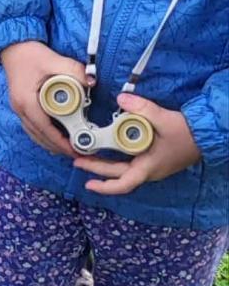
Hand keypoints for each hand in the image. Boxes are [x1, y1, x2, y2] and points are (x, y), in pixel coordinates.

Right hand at [0, 41, 87, 156]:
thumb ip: (74, 70)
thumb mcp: (54, 60)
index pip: (45, 129)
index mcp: (26, 102)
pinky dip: (44, 136)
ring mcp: (18, 109)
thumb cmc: (30, 54)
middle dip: (58, 148)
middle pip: (39, 136)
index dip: (60, 142)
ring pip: (34, 134)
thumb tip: (92, 82)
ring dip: (50, 144)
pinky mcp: (21, 106)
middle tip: (77, 153)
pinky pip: (32, 127)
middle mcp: (20, 109)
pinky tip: (54, 138)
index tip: (75, 150)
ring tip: (68, 149)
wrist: (13, 47)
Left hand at [74, 93, 201, 196]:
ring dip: (106, 164)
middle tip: (77, 161)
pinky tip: (110, 147)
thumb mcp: (163, 119)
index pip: (123, 184)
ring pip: (124, 169)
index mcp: (149, 167)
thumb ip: (142, 108)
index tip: (87, 183)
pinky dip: (118, 158)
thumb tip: (121, 99)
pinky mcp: (155, 159)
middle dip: (97, 169)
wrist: (207, 135)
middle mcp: (149, 170)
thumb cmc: (188, 133)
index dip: (104, 187)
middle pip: (118, 175)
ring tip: (88, 155)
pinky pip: (132, 162)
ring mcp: (152, 166)